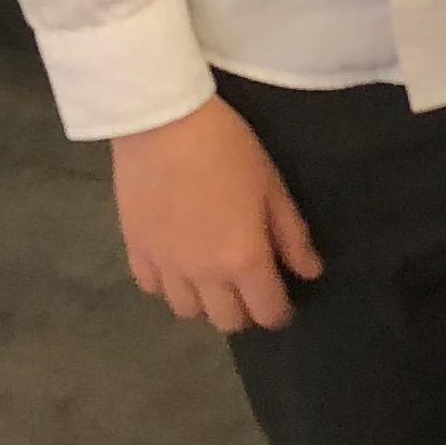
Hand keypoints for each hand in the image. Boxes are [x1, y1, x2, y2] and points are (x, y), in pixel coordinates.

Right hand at [111, 96, 321, 332]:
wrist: (163, 122)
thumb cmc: (226, 147)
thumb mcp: (271, 186)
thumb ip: (292, 235)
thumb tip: (310, 273)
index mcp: (243, 259)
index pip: (267, 312)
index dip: (280, 311)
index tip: (282, 297)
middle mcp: (204, 276)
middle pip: (227, 322)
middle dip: (245, 311)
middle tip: (249, 284)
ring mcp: (166, 266)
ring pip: (187, 312)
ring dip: (204, 301)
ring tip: (211, 275)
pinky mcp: (135, 250)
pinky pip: (151, 288)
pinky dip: (167, 284)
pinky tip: (176, 261)